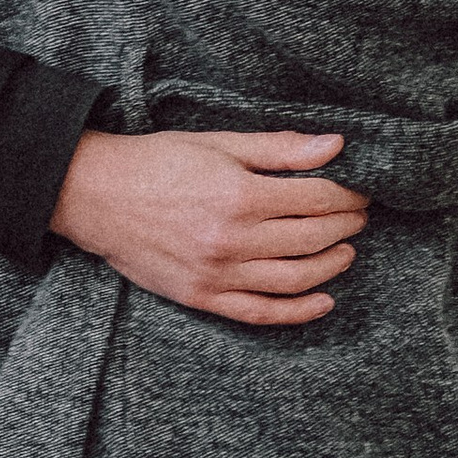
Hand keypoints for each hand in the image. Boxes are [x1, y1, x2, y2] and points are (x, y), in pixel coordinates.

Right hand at [52, 128, 369, 327]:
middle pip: (311, 238)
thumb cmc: (158, 161)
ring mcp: (217, 275)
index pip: (316, 199)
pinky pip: (261, 314)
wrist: (96, 195)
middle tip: (358, 216)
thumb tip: (335, 145)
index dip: (347, 195)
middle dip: (345, 226)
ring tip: (346, 250)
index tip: (360, 190)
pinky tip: (323, 300)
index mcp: (240, 195)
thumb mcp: (219, 143)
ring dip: (331, 266)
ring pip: (294, 279)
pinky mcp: (202, 298)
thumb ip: (279, 148)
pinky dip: (298, 311)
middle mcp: (232, 240)